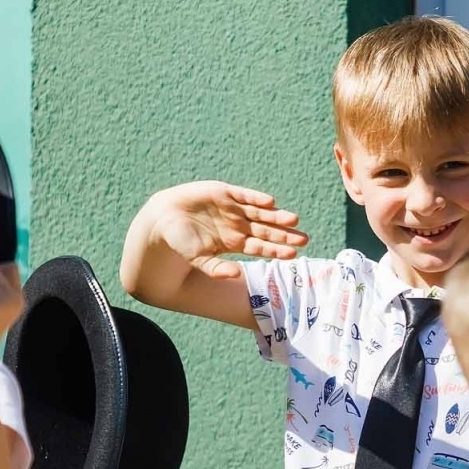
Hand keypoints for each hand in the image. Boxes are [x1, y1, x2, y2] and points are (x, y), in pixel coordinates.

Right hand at [145, 181, 307, 280]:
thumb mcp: (199, 259)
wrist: (163, 218)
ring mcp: (232, 208)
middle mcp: (238, 225)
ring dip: (276, 216)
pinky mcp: (224, 192)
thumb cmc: (182, 243)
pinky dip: (256, 198)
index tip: (292, 254)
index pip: (261, 247)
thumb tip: (235, 275)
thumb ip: (217, 268)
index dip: (276, 250)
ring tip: (294, 220)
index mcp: (234, 243)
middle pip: (266, 230)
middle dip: (284, 235)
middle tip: (304, 239)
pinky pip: (245, 195)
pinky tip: (270, 203)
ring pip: (260, 212)